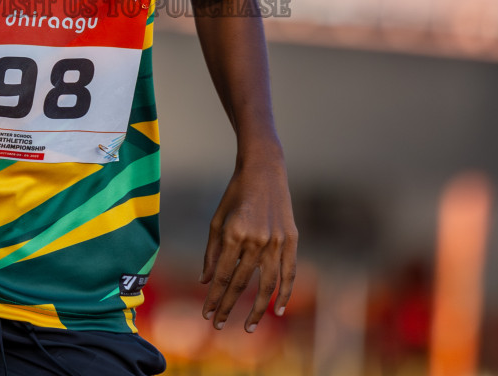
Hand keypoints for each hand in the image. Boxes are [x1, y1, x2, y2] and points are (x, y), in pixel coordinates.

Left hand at [200, 153, 297, 332]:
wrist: (264, 170)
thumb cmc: (235, 194)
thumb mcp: (217, 220)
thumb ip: (212, 253)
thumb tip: (206, 282)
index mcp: (234, 234)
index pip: (223, 276)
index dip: (214, 297)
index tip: (206, 314)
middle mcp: (256, 239)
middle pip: (241, 283)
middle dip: (228, 306)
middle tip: (218, 325)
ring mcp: (276, 240)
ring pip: (267, 284)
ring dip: (257, 309)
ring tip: (248, 328)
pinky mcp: (292, 239)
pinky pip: (289, 272)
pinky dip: (285, 293)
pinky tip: (278, 310)